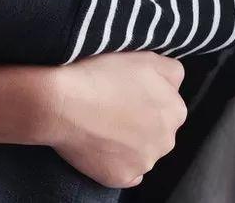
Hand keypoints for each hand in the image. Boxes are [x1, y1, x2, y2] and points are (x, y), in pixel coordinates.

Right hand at [47, 52, 187, 188]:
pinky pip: (124, 173)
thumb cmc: (97, 75)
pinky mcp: (121, 177)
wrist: (59, 102)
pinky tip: (98, 147)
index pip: (166, 105)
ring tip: (97, 126)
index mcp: (174, 110)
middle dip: (138, 123)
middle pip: (155, 131)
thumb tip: (175, 83)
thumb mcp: (142, 57)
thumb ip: (171, 70)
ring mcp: (144, 162)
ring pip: (140, 153)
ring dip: (126, 143)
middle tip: (108, 108)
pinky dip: (113, 163)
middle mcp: (166, 140)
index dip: (142, 98)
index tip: (121, 92)